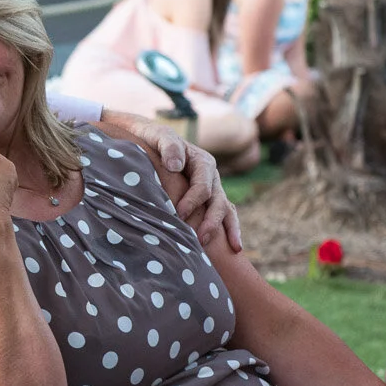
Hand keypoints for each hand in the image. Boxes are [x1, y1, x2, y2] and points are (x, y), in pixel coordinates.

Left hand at [105, 111, 241, 251]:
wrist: (152, 139)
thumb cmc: (155, 140)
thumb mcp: (161, 137)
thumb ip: (170, 147)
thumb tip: (176, 166)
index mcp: (203, 163)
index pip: (202, 186)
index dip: (193, 201)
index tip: (180, 214)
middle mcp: (212, 177)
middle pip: (218, 201)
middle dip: (212, 221)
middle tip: (201, 240)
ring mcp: (213, 189)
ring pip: (226, 209)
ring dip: (227, 229)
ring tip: (232, 249)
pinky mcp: (208, 199)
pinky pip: (224, 214)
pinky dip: (229, 229)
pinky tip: (233, 247)